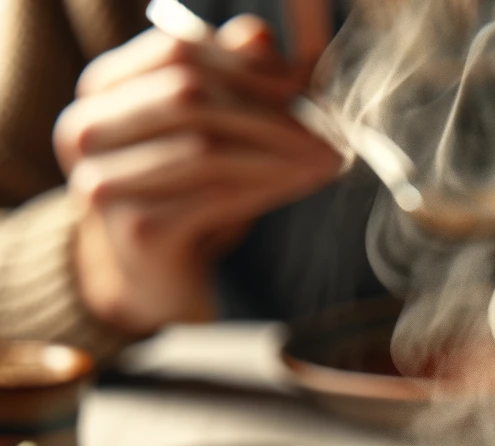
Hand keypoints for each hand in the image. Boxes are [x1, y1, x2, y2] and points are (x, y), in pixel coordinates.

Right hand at [54, 17, 341, 334]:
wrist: (154, 283)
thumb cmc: (184, 202)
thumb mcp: (205, 137)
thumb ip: (226, 84)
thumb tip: (260, 36)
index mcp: (102, 93)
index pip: (178, 52)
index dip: (248, 64)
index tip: (304, 83)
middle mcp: (88, 132)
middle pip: (192, 97)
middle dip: (270, 110)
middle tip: (328, 127)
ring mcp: (107, 183)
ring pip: (208, 148)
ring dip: (279, 151)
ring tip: (326, 158)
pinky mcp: (141, 230)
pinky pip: (218, 198)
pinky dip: (270, 186)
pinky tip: (304, 183)